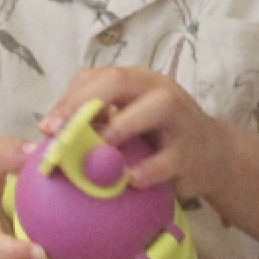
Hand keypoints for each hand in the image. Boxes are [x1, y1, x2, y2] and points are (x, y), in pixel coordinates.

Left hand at [42, 66, 231, 201]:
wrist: (212, 155)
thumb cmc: (157, 137)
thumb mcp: (126, 122)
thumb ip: (95, 123)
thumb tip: (46, 136)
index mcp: (137, 81)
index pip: (97, 78)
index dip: (69, 100)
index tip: (46, 128)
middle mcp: (159, 89)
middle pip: (119, 82)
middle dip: (85, 106)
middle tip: (60, 136)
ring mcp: (181, 117)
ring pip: (154, 109)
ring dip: (120, 128)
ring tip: (97, 154)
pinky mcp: (192, 150)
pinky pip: (168, 158)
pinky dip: (146, 170)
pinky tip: (128, 181)